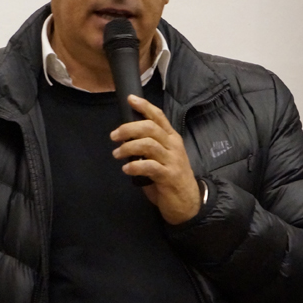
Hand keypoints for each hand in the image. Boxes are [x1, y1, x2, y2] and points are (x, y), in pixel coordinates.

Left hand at [111, 95, 201, 224]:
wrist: (188, 203)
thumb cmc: (171, 178)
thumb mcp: (162, 157)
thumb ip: (150, 147)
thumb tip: (127, 138)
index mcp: (172, 138)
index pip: (158, 116)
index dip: (144, 106)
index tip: (130, 99)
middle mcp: (173, 146)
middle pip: (149, 128)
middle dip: (128, 129)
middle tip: (114, 136)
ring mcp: (172, 160)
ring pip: (148, 144)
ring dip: (128, 147)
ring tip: (117, 154)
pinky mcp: (169, 176)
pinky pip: (149, 166)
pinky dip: (135, 166)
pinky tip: (126, 168)